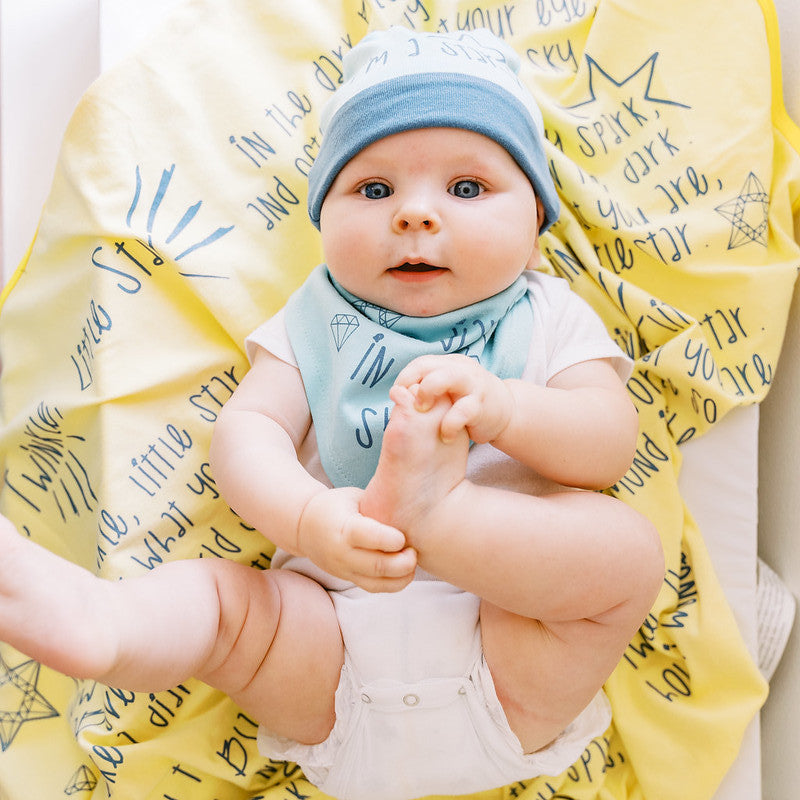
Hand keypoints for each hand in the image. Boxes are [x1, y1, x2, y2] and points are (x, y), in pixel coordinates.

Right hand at [297, 488, 416, 592]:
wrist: (304, 526)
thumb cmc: (336, 505)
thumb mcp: (354, 497)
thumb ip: (378, 504)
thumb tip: (412, 502)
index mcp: (343, 527)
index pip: (370, 538)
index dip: (392, 539)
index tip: (404, 536)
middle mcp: (342, 553)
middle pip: (377, 566)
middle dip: (403, 562)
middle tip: (414, 550)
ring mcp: (344, 570)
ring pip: (378, 584)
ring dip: (402, 577)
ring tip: (412, 562)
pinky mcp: (349, 579)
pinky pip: (375, 588)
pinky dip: (394, 583)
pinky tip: (405, 571)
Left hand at [393, 354, 512, 443]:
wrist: (508, 412)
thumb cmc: (470, 402)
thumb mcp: (450, 390)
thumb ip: (429, 388)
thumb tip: (398, 395)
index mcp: (450, 364)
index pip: (420, 363)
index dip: (405, 378)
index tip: (397, 396)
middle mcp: (461, 369)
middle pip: (428, 366)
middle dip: (412, 383)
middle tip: (408, 403)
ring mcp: (473, 385)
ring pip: (446, 378)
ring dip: (428, 392)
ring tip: (422, 411)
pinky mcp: (481, 405)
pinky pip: (462, 411)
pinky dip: (449, 424)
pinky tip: (444, 436)